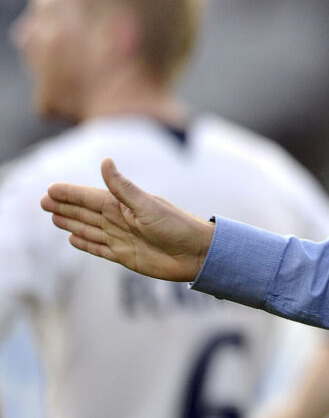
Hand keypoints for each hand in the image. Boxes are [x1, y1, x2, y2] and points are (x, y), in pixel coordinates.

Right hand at [40, 158, 213, 281]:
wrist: (197, 254)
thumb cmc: (177, 226)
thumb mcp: (148, 205)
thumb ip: (123, 187)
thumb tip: (105, 161)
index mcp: (124, 205)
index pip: (90, 197)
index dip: (70, 193)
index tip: (50, 188)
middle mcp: (120, 220)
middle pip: (85, 212)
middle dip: (64, 206)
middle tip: (42, 201)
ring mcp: (121, 238)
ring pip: (88, 229)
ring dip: (70, 223)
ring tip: (53, 216)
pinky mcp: (124, 256)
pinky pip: (98, 248)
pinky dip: (85, 244)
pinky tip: (72, 239)